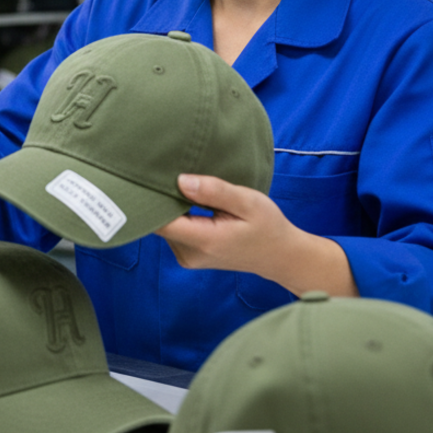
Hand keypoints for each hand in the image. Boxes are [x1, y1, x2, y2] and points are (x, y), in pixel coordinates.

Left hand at [156, 174, 357, 296]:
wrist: (279, 255)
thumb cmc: (267, 225)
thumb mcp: (248, 201)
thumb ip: (214, 191)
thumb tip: (180, 181)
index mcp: (204, 240)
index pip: (160, 222)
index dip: (153, 199)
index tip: (153, 177)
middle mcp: (189, 254)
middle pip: (159, 223)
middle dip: (162, 200)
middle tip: (170, 175)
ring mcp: (187, 258)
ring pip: (164, 226)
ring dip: (171, 208)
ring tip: (188, 189)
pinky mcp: (188, 256)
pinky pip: (173, 231)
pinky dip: (178, 216)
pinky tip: (192, 203)